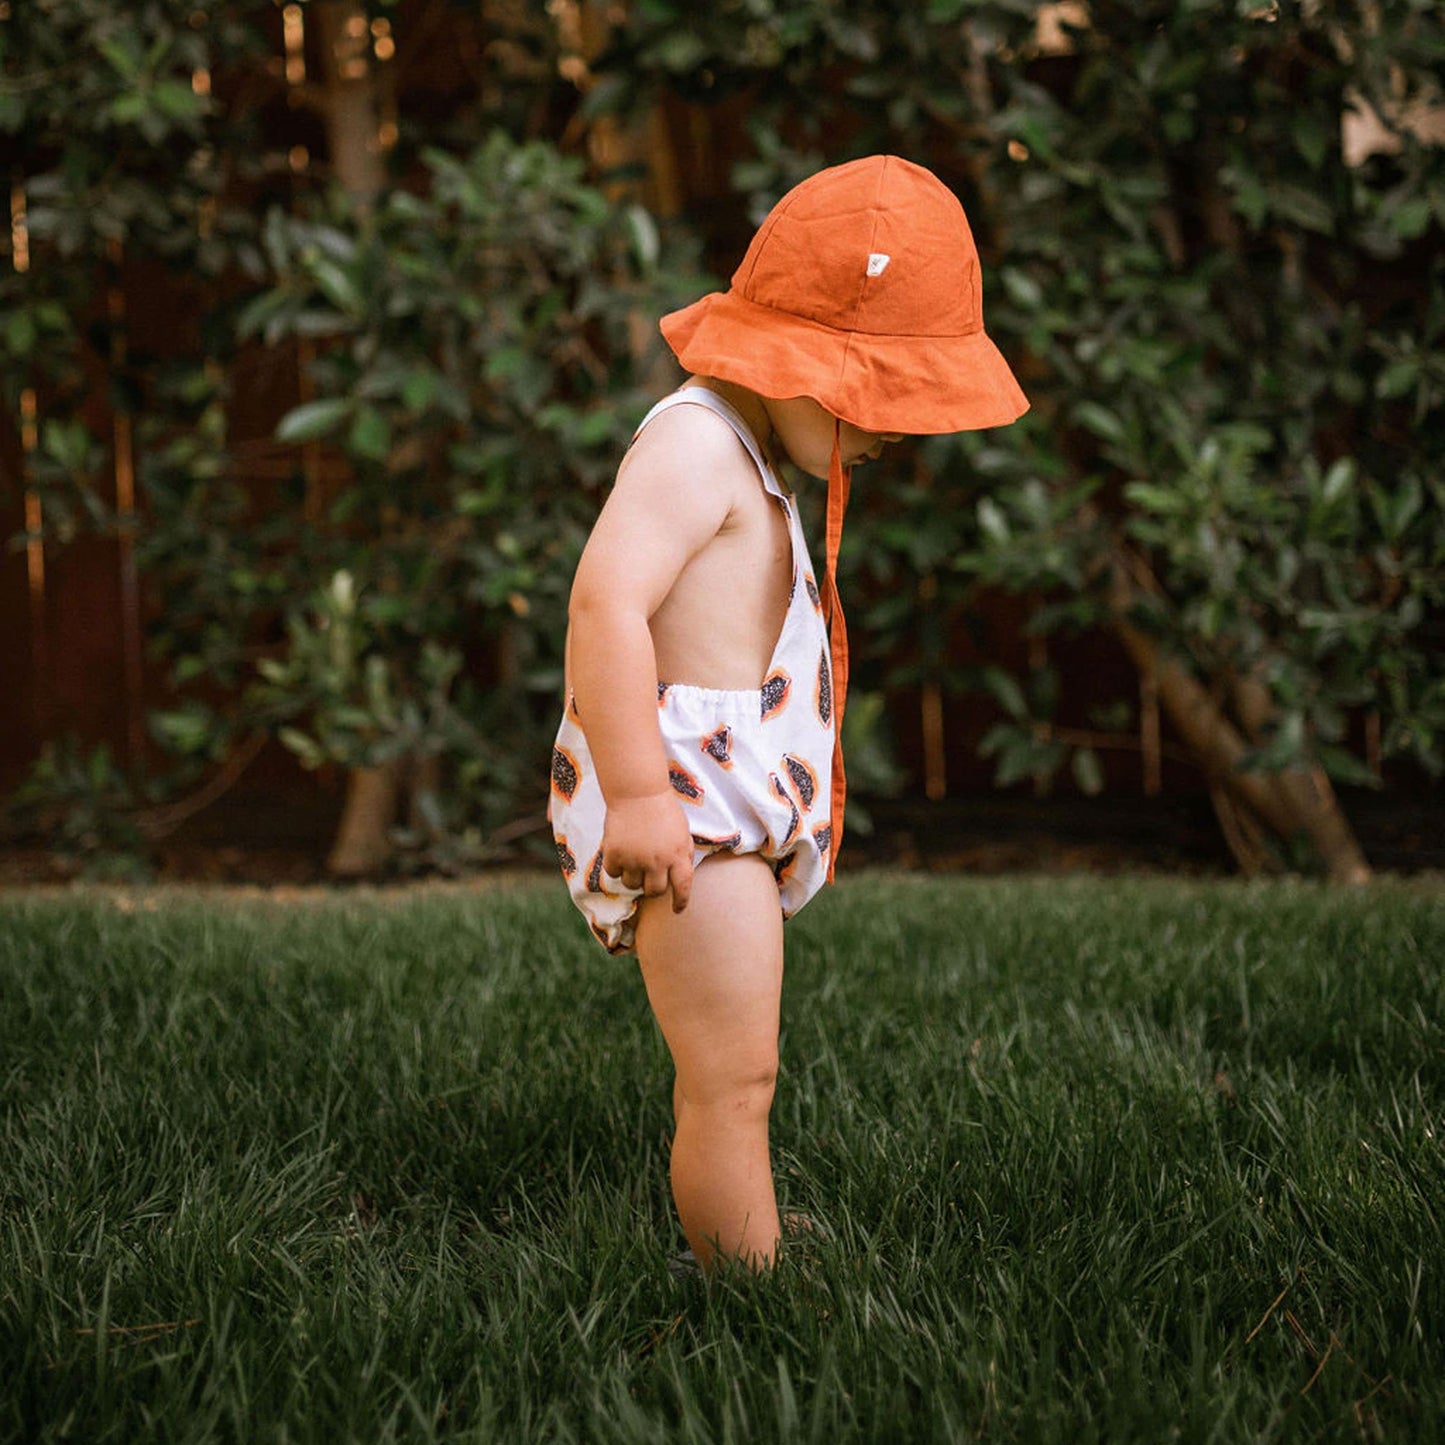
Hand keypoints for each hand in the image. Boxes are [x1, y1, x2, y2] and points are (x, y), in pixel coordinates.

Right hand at [601, 792, 693, 911]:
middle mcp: (658, 861)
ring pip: (632, 885)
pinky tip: (619, 853)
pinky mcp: (615, 853)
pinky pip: (613, 873)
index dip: (681, 901)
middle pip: (654, 891)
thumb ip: (683, 854)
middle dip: (652, 887)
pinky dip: (615, 867)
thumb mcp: (682, 831)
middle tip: (648, 877)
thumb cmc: (663, 808)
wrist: (638, 791)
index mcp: (678, 855)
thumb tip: (682, 876)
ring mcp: (635, 859)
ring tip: (632, 860)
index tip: (677, 909)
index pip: (683, 887)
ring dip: (632, 877)